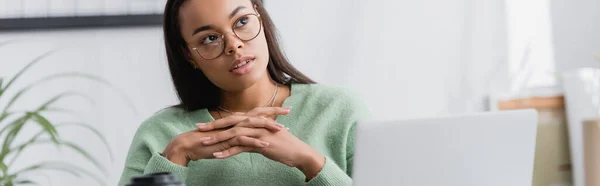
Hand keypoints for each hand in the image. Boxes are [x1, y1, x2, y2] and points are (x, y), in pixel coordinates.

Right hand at [162, 112, 285, 165]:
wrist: (191, 144)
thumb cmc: (209, 141)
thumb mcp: (227, 136)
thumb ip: (238, 134)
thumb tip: (249, 134)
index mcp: (237, 120)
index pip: (258, 113)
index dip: (272, 111)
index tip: (286, 110)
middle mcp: (236, 121)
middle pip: (259, 114)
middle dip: (275, 113)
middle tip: (289, 112)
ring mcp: (232, 129)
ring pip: (253, 126)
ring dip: (268, 128)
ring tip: (282, 130)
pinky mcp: (227, 139)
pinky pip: (244, 139)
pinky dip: (256, 141)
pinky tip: (266, 144)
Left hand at [197, 107, 325, 179]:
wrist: (298, 152)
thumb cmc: (284, 145)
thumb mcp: (267, 136)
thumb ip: (255, 133)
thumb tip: (244, 136)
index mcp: (257, 119)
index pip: (233, 118)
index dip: (218, 121)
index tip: (205, 124)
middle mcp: (256, 122)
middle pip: (230, 122)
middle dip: (213, 126)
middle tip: (198, 129)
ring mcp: (258, 132)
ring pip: (233, 134)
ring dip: (217, 139)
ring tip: (204, 143)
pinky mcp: (260, 143)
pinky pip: (240, 147)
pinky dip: (228, 151)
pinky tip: (217, 155)